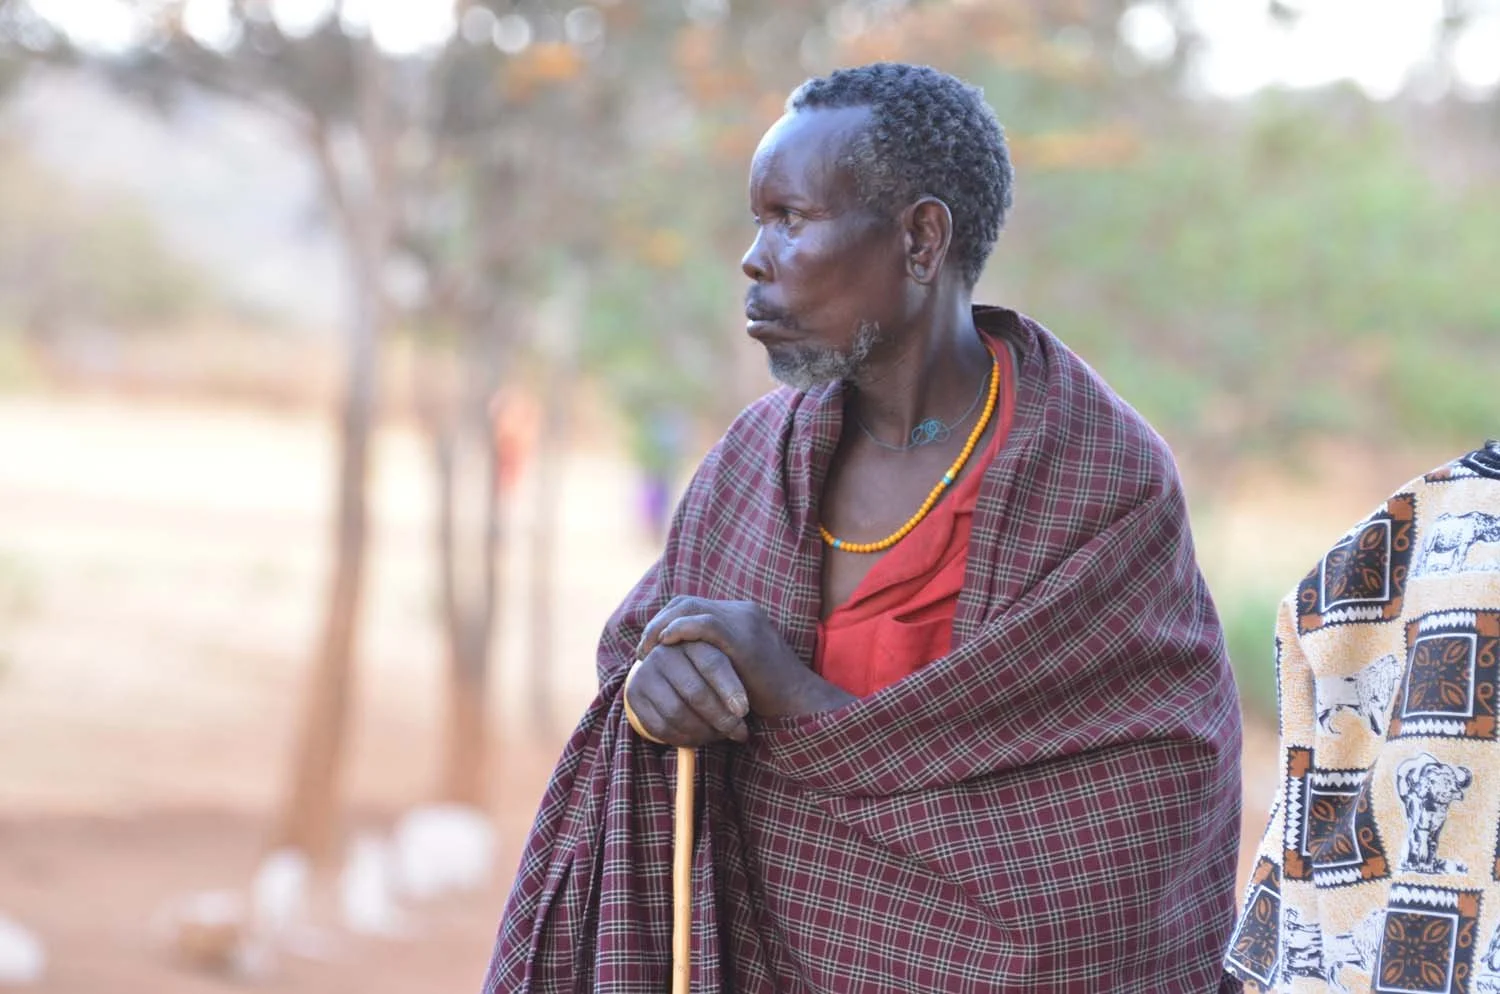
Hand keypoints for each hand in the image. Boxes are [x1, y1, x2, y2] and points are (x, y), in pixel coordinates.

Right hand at [625, 640, 750, 746]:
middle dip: (721, 717)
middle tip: (739, 732)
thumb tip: (751, 712)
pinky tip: (699, 738)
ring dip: (703, 731)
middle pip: (695, 692)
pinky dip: (683, 739)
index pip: (712, 663)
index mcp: (690, 640)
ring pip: (677, 713)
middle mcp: (664, 654)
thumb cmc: (705, 671)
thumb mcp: (721, 664)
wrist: (666, 671)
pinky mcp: (634, 696)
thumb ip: (735, 678)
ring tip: (720, 734)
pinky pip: (661, 727)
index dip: (730, 688)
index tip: (744, 710)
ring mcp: (646, 674)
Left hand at [636, 597, 853, 719]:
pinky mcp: (742, 639)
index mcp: (740, 616)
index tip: (652, 645)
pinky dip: (679, 631)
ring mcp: (743, 622)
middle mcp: (741, 612)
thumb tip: (686, 663)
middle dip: (658, 622)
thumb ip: (716, 656)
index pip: (693, 605)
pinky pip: (703, 624)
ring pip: (689, 608)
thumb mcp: (737, 668)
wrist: (800, 703)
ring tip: (648, 650)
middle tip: (643, 649)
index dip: (667, 621)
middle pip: (686, 602)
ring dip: (661, 627)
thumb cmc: (770, 695)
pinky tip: (665, 645)